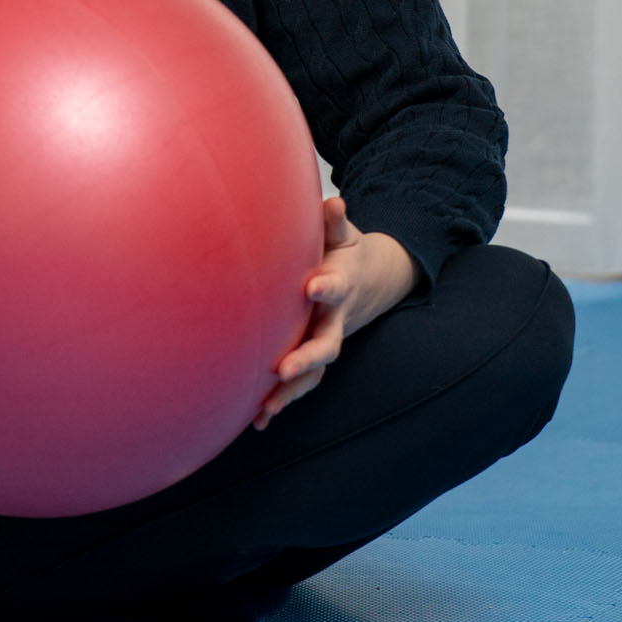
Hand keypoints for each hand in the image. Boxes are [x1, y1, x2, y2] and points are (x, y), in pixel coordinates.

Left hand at [254, 196, 421, 429]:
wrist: (365, 282)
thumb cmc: (341, 253)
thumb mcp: (343, 236)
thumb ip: (334, 223)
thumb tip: (331, 202)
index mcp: (339, 285)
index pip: (335, 287)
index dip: (327, 287)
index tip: (313, 286)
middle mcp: (333, 319)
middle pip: (326, 342)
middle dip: (307, 356)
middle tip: (284, 368)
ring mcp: (325, 340)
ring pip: (313, 371)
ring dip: (291, 390)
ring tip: (267, 408)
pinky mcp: (313, 355)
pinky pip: (301, 382)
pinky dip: (282, 400)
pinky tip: (257, 420)